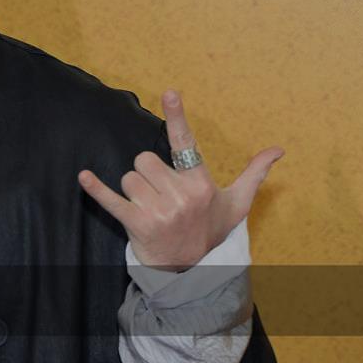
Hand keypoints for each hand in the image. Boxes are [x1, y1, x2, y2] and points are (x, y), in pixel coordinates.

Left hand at [77, 89, 282, 270]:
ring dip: (134, 189)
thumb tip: (278, 150)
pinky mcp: (137, 225)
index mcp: (201, 184)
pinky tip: (83, 177)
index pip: (186, 143)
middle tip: (159, 193)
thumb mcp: (237, 203)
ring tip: (149, 206)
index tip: (170, 92)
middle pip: (144, 159)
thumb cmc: (212, 229)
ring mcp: (158, 211)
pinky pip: (111, 201)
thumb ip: (254, 173)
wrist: (193, 270)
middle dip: (147, 173)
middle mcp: (181, 196)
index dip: (177, 116)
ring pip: (128, 177)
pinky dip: (95, 189)